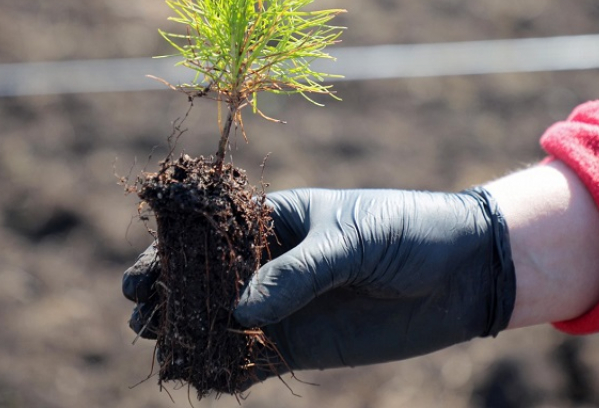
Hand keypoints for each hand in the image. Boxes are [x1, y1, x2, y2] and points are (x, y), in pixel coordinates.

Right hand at [121, 186, 515, 382]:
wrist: (459, 271)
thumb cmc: (405, 231)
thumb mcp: (350, 238)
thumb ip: (298, 273)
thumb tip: (239, 310)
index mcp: (276, 217)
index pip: (209, 232)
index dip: (170, 251)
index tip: (139, 275)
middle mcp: (271, 261)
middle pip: (204, 279)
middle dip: (170, 295)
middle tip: (141, 316)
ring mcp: (284, 304)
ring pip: (222, 322)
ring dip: (189, 335)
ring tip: (160, 348)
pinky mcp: (302, 344)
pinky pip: (254, 360)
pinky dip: (226, 372)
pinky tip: (200, 380)